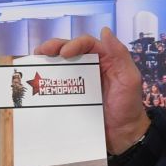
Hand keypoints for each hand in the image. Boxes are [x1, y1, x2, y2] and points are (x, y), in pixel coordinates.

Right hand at [31, 26, 149, 154]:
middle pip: (71, 50)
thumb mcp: (130, 79)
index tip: (64, 52)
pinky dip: (48, 79)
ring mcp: (80, 81)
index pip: (87, 44)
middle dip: (55, 47)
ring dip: (48, 59)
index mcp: (106, 59)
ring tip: (35, 59)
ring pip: (62, 64)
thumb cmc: (129, 106)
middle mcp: (92, 67)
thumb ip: (120, 54)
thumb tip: (105, 30)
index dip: (74, 44)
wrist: (123, 135)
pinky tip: (38, 78)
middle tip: (42, 52)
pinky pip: (59, 83)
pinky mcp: (73, 96)